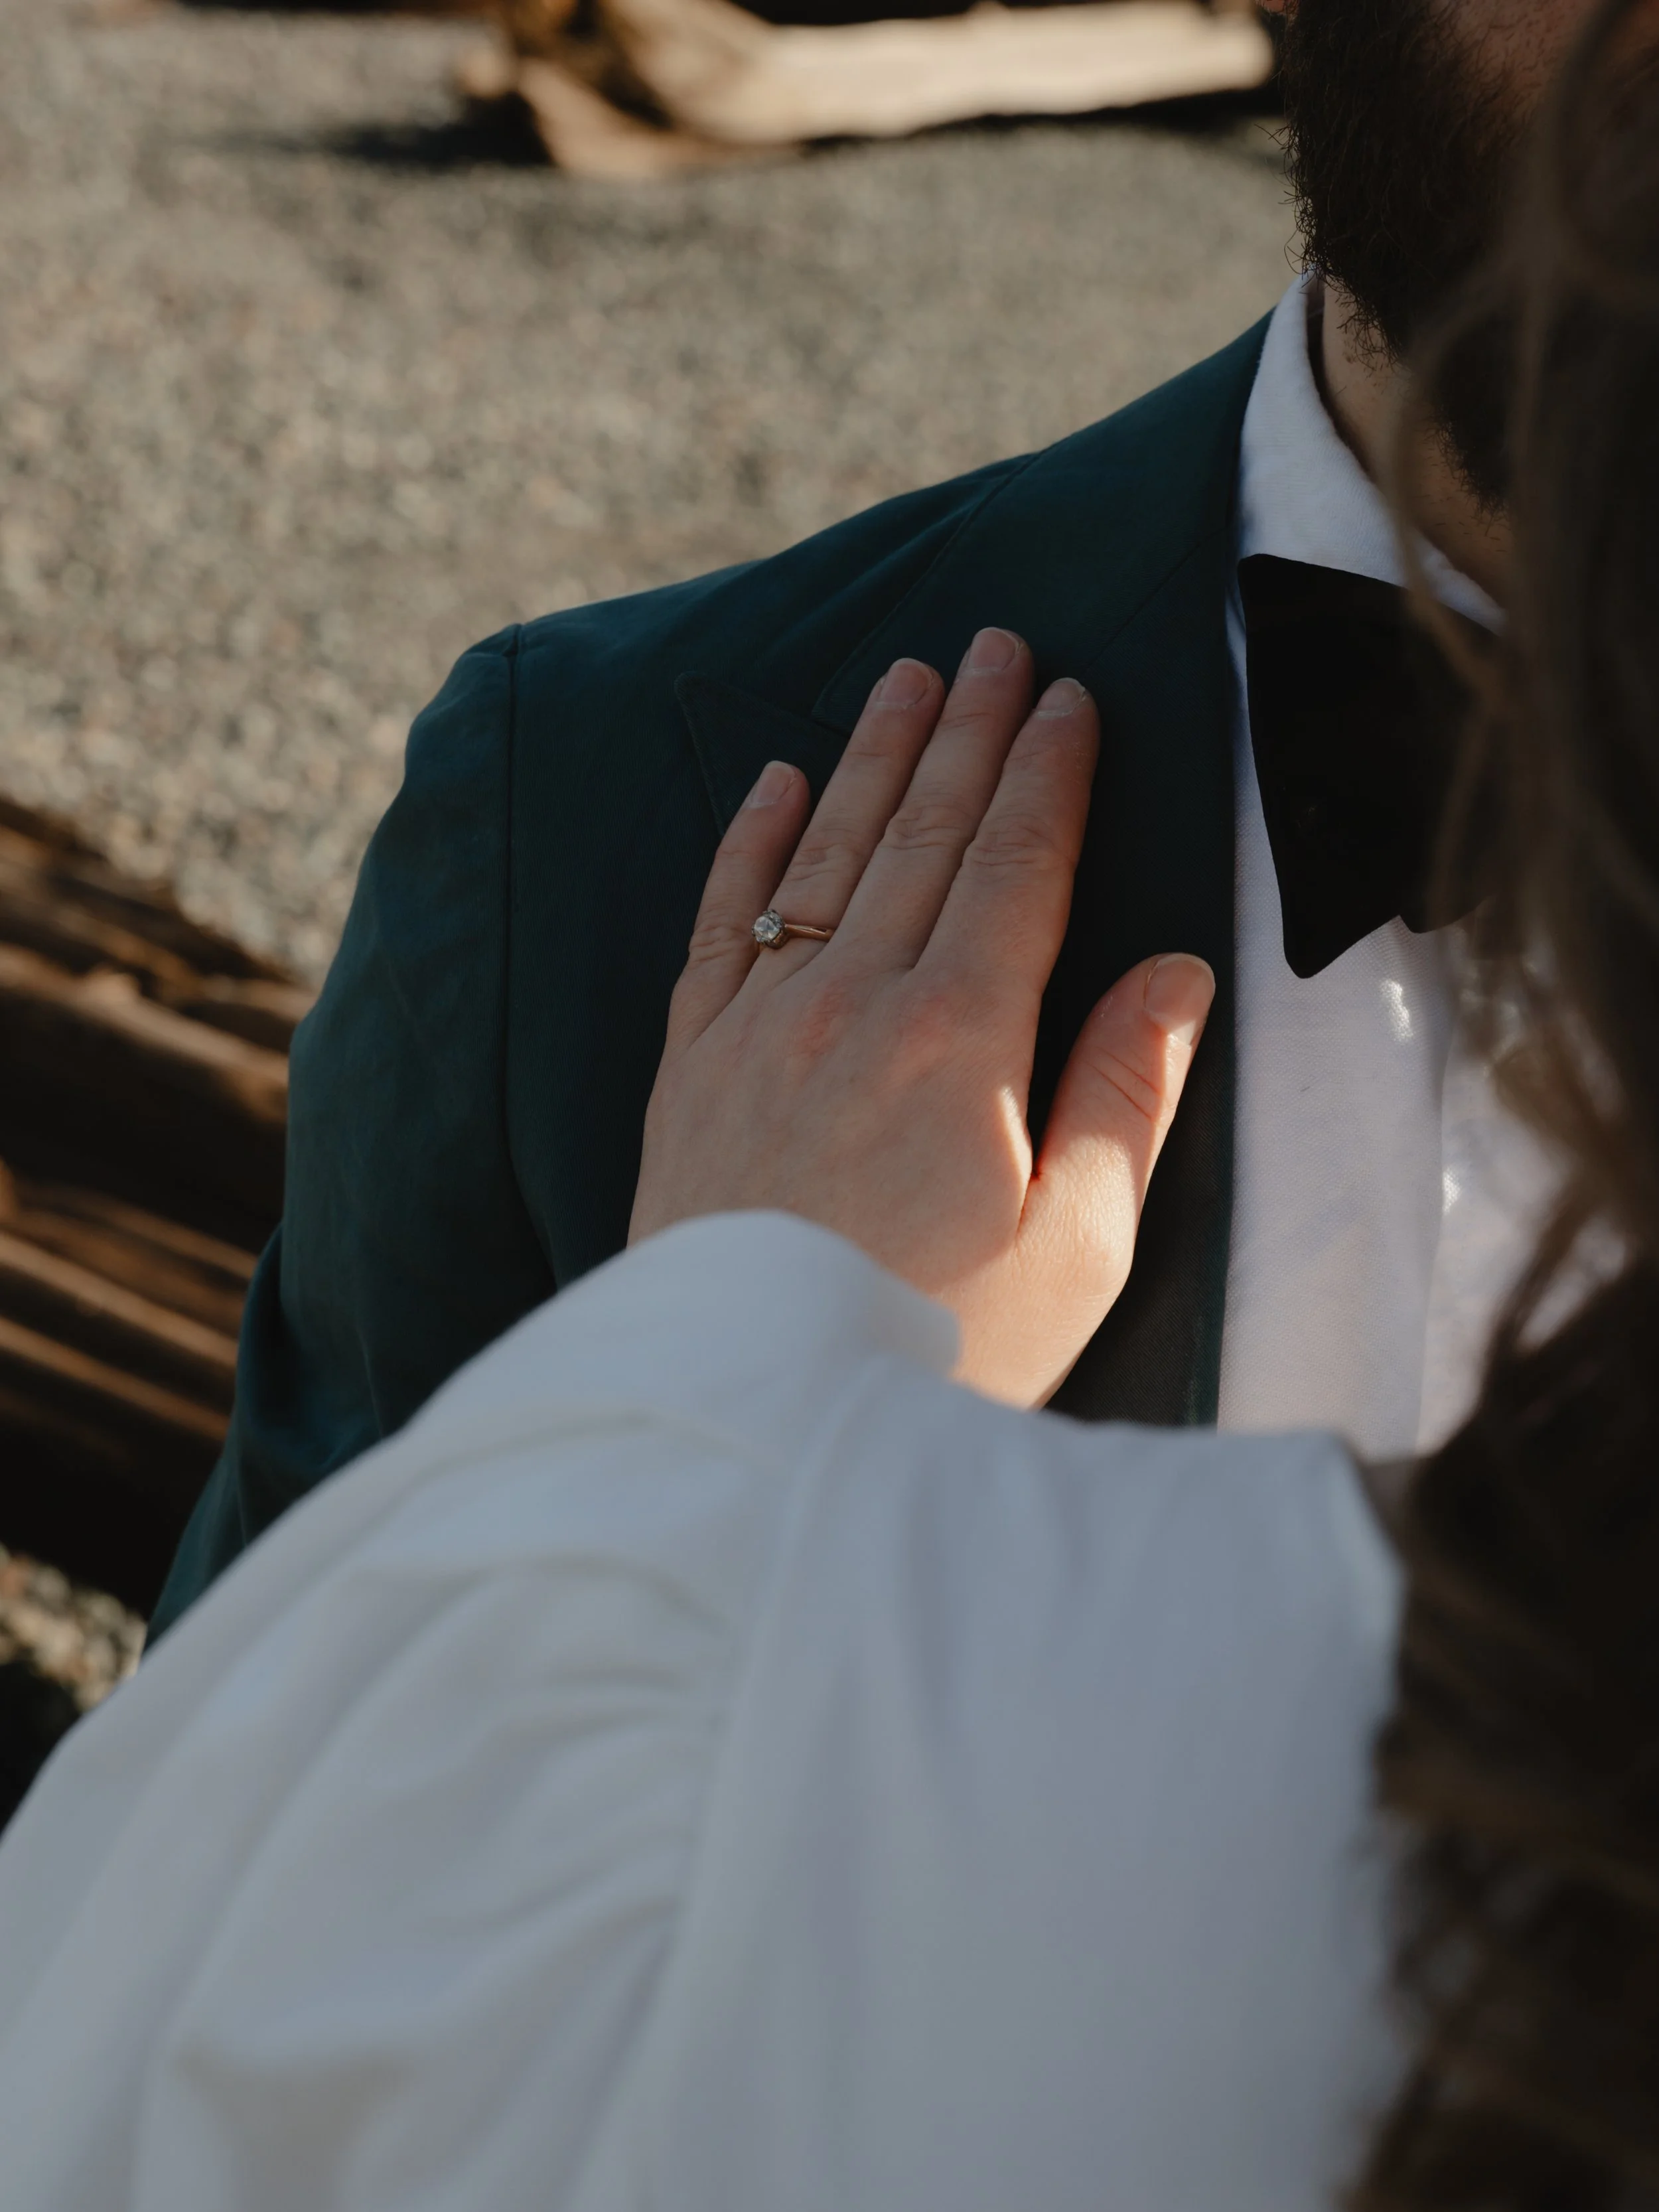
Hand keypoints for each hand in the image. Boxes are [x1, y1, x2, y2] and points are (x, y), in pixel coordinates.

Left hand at [630, 628, 1214, 1404]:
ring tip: (909, 678)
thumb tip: (1176, 975)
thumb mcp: (1076, 1249)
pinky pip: (722, 921)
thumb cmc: (933, 1347)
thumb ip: (1126, 1098)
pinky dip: (748, 843)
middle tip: (999, 643)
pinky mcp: (691, 1067)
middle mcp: (851, 1006)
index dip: (1049, 774)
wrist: (749, 1417)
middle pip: (921, 836)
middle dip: (969, 733)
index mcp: (959, 1043)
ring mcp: (758, 1028)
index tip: (1072, 696)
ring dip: (870, 757)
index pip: (1015, 868)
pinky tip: (770, 781)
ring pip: (824, 856)